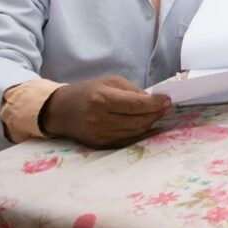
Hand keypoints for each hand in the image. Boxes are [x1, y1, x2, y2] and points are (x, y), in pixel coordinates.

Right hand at [40, 76, 172, 148]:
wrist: (59, 111)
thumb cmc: (87, 91)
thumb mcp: (109, 82)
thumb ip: (132, 91)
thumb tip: (154, 100)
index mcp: (101, 99)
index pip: (135, 105)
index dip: (155, 104)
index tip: (167, 100)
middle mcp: (99, 119)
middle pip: (137, 121)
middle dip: (156, 114)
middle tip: (167, 107)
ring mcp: (99, 135)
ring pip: (135, 132)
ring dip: (150, 123)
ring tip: (159, 114)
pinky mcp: (99, 145)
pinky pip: (127, 140)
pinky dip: (141, 133)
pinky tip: (149, 126)